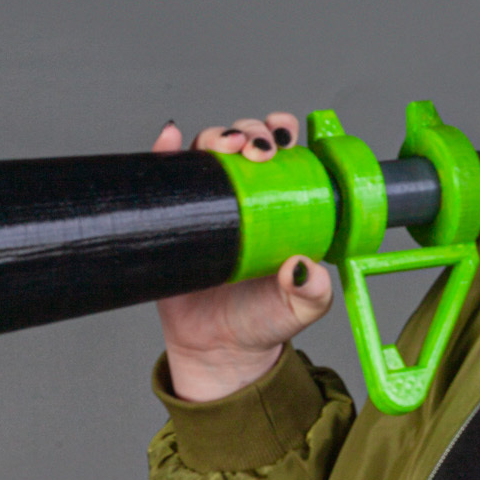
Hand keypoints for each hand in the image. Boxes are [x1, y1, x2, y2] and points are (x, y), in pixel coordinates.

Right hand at [152, 114, 333, 401]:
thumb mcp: (301, 307)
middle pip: (246, 142)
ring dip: (216, 134)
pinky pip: (166, 175)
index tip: (284, 141)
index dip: (284, 134)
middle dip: (251, 131)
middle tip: (255, 151)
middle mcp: (245, 196)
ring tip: (222, 146)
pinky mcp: (173, 214)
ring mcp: (208, 202)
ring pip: (207, 150)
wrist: (217, 348)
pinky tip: (168, 137)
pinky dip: (164, 149)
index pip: (285, 154)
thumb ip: (314, 291)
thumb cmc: (264, 320)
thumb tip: (301, 266)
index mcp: (281, 206)